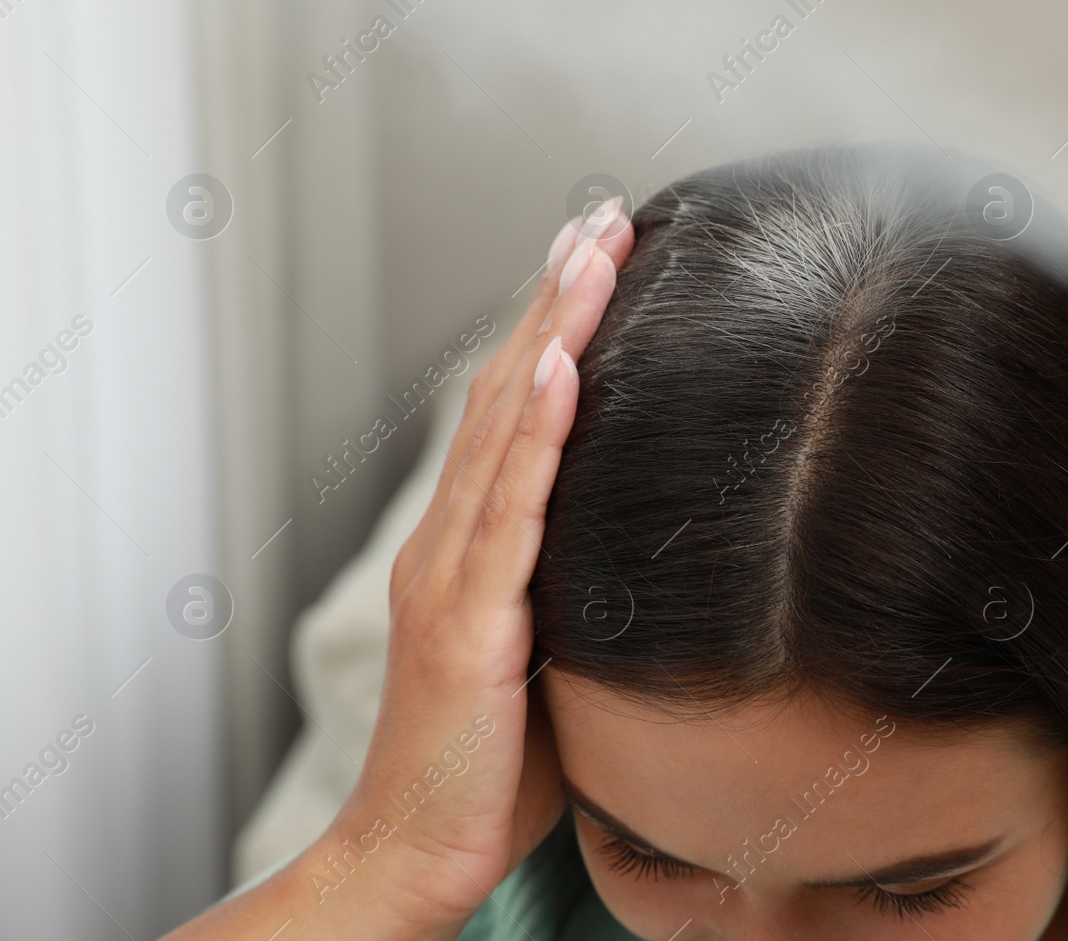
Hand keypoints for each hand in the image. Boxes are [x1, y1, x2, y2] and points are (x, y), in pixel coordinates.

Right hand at [161, 203, 634, 940]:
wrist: (417, 852)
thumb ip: (578, 593)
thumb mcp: (548, 657)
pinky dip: (533, 433)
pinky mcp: (469, 621)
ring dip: (549, 332)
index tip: (595, 261)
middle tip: (600, 218)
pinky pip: (508, 511)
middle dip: (555, 300)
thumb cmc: (490, 765)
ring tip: (590, 252)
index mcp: (470, 548)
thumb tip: (648, 555)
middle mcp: (451, 543)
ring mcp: (453, 576)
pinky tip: (558, 368)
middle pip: (505, 393)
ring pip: (505, 429)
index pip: (514, 415)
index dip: (551, 331)